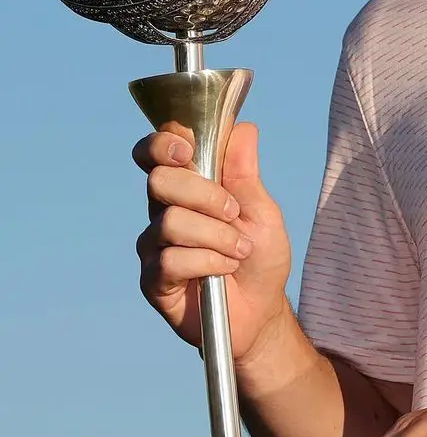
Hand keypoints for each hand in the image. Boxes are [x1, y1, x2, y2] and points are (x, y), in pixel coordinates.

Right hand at [133, 120, 291, 360]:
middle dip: (205, 194)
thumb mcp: (262, 209)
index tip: (189, 150)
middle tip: (234, 213)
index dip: (165, 143)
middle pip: (160, 180)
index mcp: (187, 187)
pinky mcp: (153, 280)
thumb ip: (245, 172)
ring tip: (238, 251)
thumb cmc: (260, 257)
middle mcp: (163, 211)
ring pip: (171, 221)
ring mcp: (154, 246)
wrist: (262, 310)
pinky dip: (209, 262)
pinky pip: (172, 259)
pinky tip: (224, 271)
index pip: (157, 152)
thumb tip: (243, 126)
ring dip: (217, 235)